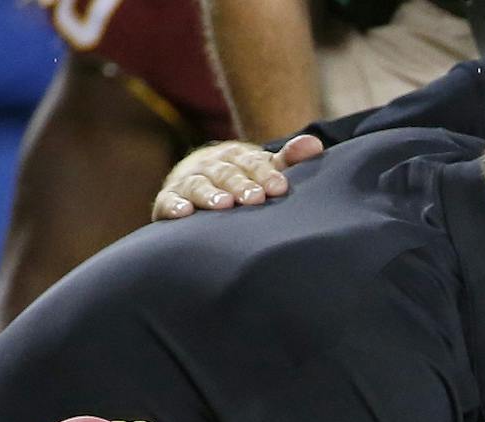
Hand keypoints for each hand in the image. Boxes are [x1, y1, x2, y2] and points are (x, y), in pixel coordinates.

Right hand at [152, 134, 323, 219]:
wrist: (200, 177)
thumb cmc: (243, 178)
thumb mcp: (265, 168)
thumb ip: (289, 159)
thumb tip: (315, 145)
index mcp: (237, 157)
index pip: (253, 163)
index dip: (266, 174)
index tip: (280, 188)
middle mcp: (211, 166)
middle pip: (227, 174)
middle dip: (241, 185)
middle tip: (255, 199)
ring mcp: (189, 181)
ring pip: (199, 186)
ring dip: (210, 195)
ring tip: (223, 205)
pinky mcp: (169, 200)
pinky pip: (168, 201)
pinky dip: (173, 206)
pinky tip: (183, 214)